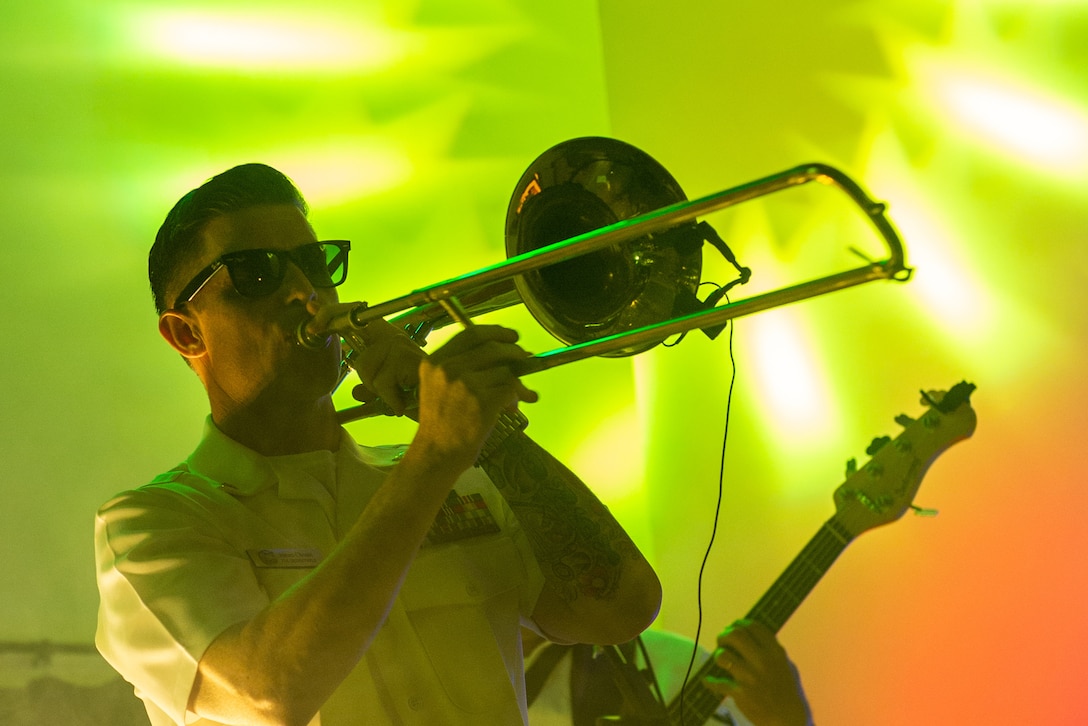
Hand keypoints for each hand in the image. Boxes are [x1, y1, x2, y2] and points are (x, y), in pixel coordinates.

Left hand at [307, 302, 424, 415]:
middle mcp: (396, 337)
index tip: (312, 314)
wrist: (449, 411)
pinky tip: (404, 402)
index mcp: (390, 338)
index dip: (332, 313)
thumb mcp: (388, 393)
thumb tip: (356, 392)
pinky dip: (391, 400)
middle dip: (363, 371)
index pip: (356, 316)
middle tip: (384, 389)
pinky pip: (381, 383)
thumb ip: (371, 389)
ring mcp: (402, 346)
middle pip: (356, 341)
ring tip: (399, 396)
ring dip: (380, 390)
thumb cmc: (420, 399)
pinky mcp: (406, 360)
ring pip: (366, 368)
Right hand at [413, 325, 537, 469]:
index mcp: (435, 362)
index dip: (496, 332)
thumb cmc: (440, 423)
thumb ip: (464, 367)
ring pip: (505, 370)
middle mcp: (449, 369)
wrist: (436, 453)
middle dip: (514, 352)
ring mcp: (466, 385)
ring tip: (517, 395)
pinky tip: (512, 407)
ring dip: (516, 382)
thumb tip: (506, 352)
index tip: (511, 337)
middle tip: (525, 358)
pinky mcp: (482, 402)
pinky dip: (516, 396)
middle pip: (493, 348)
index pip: (471, 334)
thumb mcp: (438, 386)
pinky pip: (511, 388)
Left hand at [704, 620, 812, 725]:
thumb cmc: (788, 691)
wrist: (789, 719)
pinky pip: (717, 683)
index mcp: (775, 652)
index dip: (739, 624)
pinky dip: (710, 682)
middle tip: (722, 641)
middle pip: (735, 635)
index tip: (733, 627)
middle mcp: (763, 661)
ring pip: (723, 656)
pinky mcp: (741, 693)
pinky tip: (708, 681)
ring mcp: (751, 677)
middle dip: (724, 635)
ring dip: (718, 656)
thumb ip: (771, 650)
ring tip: (721, 661)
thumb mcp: (785, 665)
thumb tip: (753, 634)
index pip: (753, 626)